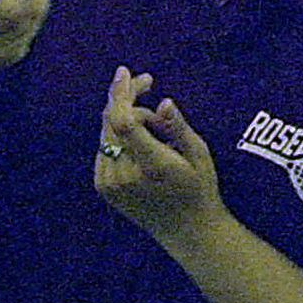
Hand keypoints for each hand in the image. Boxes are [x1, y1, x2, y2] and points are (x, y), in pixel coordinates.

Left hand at [94, 65, 222, 239]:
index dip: (120, 93)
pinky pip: (104, 146)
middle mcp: (123, 176)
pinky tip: (142, 140)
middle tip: (148, 83)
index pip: (123, 122)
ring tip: (157, 126)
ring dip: (127, 117)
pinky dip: (119, 134)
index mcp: (150, 166)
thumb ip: (177, 127)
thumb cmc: (199, 188)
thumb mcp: (198, 154)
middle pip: (112, 121)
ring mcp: (109, 183)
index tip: (124, 72)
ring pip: (107, 131)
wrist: (186, 230)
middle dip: (127, 97)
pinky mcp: (102, 187)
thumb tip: (162, 101)